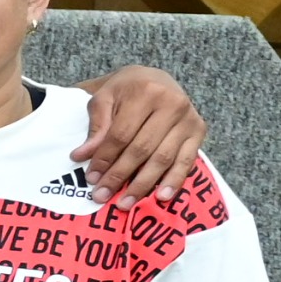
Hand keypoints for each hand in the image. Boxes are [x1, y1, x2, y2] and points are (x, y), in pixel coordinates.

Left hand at [74, 65, 205, 205]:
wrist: (156, 78)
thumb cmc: (126, 89)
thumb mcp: (104, 97)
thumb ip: (96, 126)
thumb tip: (82, 156)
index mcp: (145, 92)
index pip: (121, 134)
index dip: (105, 158)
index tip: (91, 178)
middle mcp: (172, 104)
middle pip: (142, 149)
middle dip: (120, 175)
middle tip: (102, 196)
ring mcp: (188, 119)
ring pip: (163, 158)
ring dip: (143, 184)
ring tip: (125, 203)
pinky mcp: (199, 130)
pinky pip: (186, 161)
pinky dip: (174, 181)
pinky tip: (162, 197)